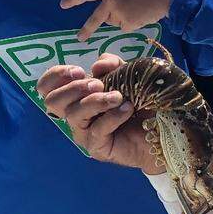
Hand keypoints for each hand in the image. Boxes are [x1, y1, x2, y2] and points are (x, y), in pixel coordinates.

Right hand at [37, 58, 163, 172]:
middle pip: (53, 101)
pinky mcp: (97, 148)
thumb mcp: (128, 76)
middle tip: (98, 84)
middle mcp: (76, 114)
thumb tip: (98, 65)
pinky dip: (112, 116)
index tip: (78, 70)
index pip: (47, 86)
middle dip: (73, 88)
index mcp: (77, 96)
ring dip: (95, 101)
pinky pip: (97, 130)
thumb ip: (113, 65)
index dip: (56, 75)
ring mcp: (85, 132)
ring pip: (74, 114)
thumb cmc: (143, 103)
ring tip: (117, 96)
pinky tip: (127, 109)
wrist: (165, 132)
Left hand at [60, 0, 175, 40]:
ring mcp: (119, 13)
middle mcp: (110, 0)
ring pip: (114, 22)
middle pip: (95, 19)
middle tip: (79, 38)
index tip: (62, 5)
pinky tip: (140, 16)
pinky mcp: (128, 23)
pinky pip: (124, 28)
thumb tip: (109, 18)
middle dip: (87, 29)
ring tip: (136, 9)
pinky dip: (131, 24)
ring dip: (122, 19)